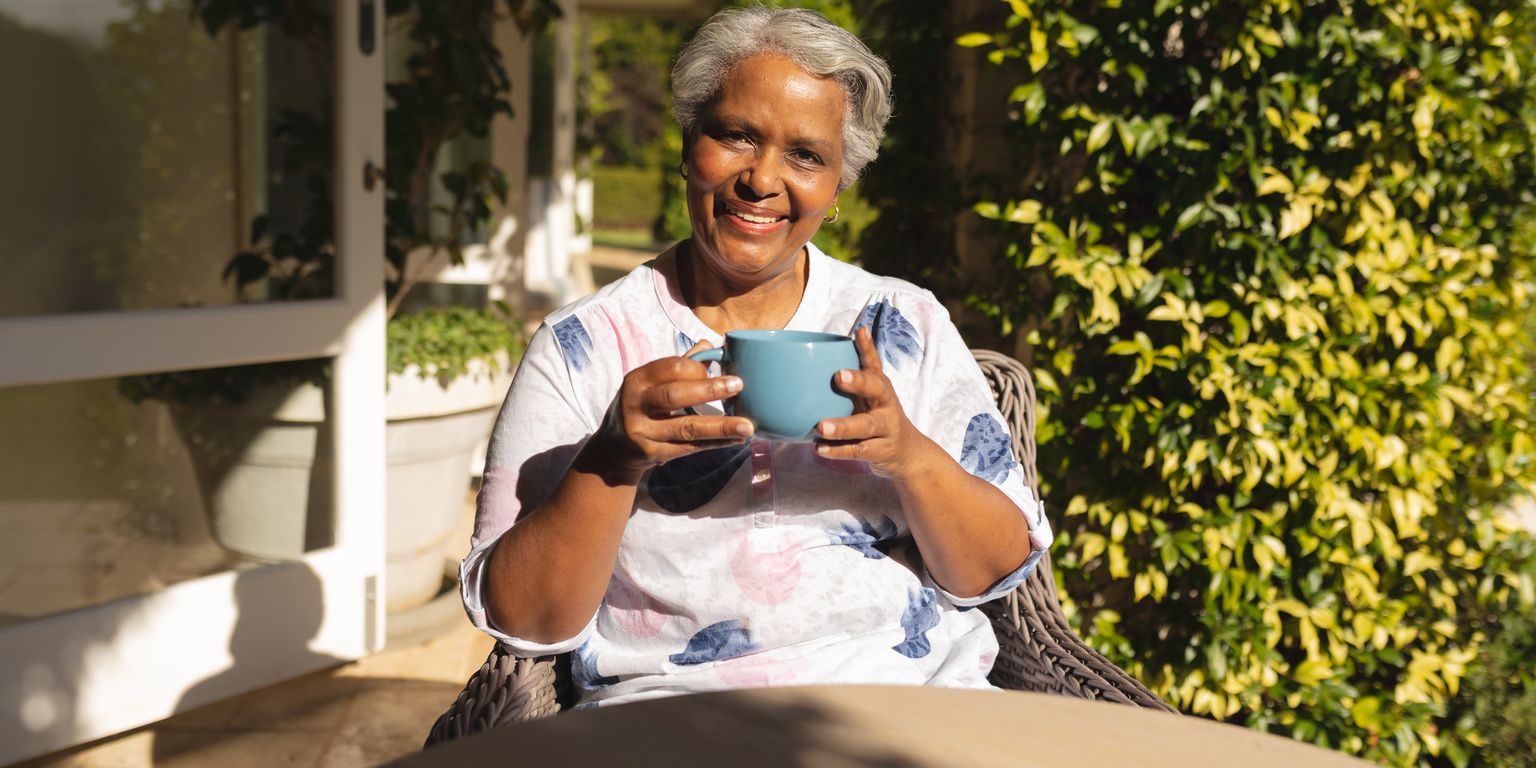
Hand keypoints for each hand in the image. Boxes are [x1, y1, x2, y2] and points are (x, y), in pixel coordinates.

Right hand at [584, 341, 754, 483]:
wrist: (614, 449)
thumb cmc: (640, 407)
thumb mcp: (650, 384)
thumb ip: (679, 366)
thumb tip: (711, 344)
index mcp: (637, 380)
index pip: (671, 367)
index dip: (698, 369)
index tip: (721, 371)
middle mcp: (636, 404)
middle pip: (675, 395)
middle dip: (710, 390)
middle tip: (740, 386)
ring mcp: (643, 431)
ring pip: (687, 427)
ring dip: (721, 426)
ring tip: (747, 426)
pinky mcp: (653, 453)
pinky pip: (690, 447)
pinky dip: (715, 443)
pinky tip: (735, 440)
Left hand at [815, 327, 934, 478]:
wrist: (908, 453)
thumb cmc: (880, 415)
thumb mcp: (874, 393)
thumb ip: (860, 370)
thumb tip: (853, 333)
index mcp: (881, 386)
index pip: (875, 363)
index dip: (867, 348)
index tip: (859, 333)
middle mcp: (887, 404)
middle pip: (876, 389)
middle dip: (859, 382)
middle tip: (838, 376)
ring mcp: (886, 428)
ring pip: (866, 426)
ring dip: (843, 426)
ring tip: (821, 427)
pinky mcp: (880, 451)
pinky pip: (858, 451)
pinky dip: (838, 450)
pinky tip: (819, 448)